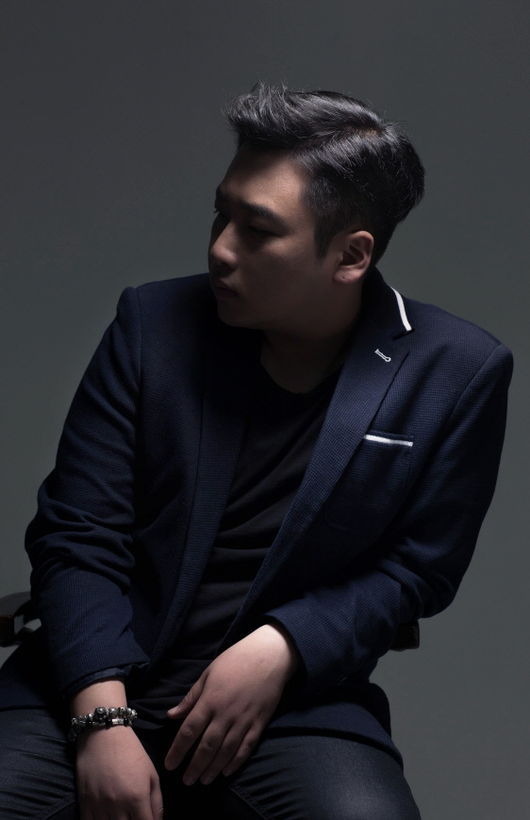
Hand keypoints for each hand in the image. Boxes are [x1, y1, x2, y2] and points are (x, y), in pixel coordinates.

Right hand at [75, 726, 162, 819]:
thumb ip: (157, 801)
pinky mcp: (84, 803)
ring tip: (122, 817)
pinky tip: (106, 819)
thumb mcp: (151, 773)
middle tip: (134, 817)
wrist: (103, 734)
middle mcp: (118, 805)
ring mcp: (99, 806)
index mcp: (137, 797)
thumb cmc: (131, 752)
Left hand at [164, 623, 299, 785]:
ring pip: (226, 751)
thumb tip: (170, 716)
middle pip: (207, 746)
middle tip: (186, 782)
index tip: (169, 765)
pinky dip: (236, 762)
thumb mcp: (208, 673)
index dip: (178, 750)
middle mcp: (225, 714)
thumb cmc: (235, 660)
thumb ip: (191, 698)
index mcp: (210, 700)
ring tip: (203, 781)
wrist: (269, 655)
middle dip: (194, 766)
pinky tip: (226, 771)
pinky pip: (246, 747)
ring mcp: (244, 720)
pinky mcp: (259, 723)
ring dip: (213, 768)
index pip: (189, 731)